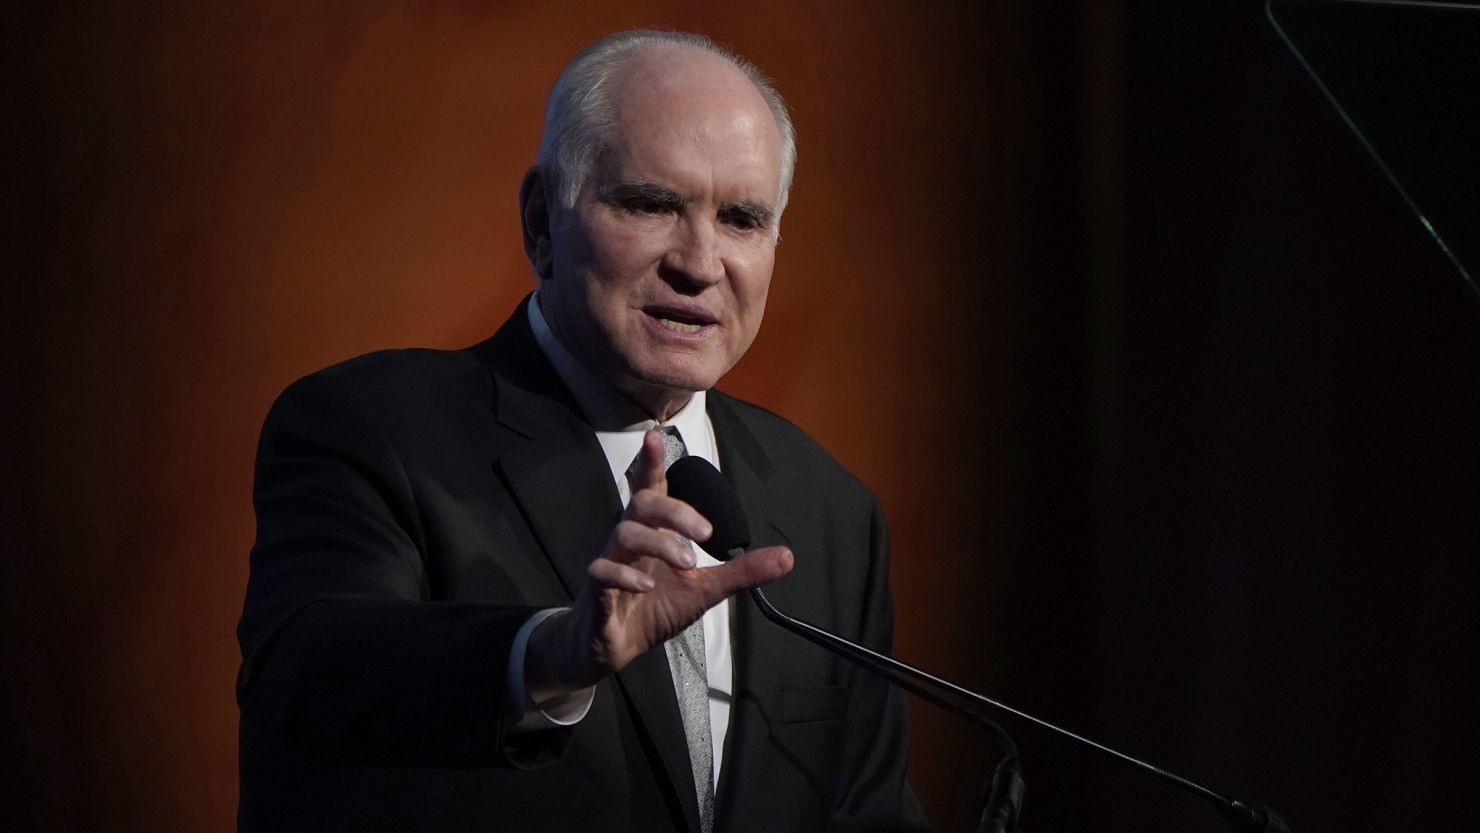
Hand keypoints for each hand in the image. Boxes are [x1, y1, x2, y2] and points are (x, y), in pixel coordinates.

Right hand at [525, 430, 793, 704]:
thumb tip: (788, 556)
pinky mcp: (596, 591)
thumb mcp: (705, 589)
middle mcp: (630, 540)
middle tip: (705, 533)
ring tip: (688, 563)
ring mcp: (611, 561)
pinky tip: (647, 586)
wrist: (612, 647)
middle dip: (674, 510)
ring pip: (624, 531)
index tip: (655, 436)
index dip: (652, 462)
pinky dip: (625, 575)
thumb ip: (741, 571)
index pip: (651, 489)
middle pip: (642, 503)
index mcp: (653, 533)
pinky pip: (602, 570)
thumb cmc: (653, 608)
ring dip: (659, 543)